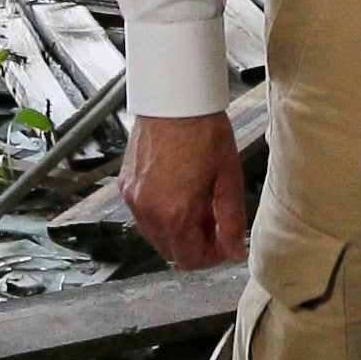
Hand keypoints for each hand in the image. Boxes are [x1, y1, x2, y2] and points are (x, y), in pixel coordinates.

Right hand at [121, 111, 251, 268]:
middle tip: (215, 223)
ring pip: (155, 236)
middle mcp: (148, 209)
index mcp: (175, 211)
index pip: (190, 260)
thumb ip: (232, 221)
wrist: (174, 99)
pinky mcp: (126, 185)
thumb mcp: (228, 177)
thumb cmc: (203, 130)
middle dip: (195, 244)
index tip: (225, 242)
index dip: (211, 256)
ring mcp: (133, 198)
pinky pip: (143, 216)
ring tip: (198, 205)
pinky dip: (161, 215)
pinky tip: (179, 194)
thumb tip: (235, 251)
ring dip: (178, 231)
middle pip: (170, 252)